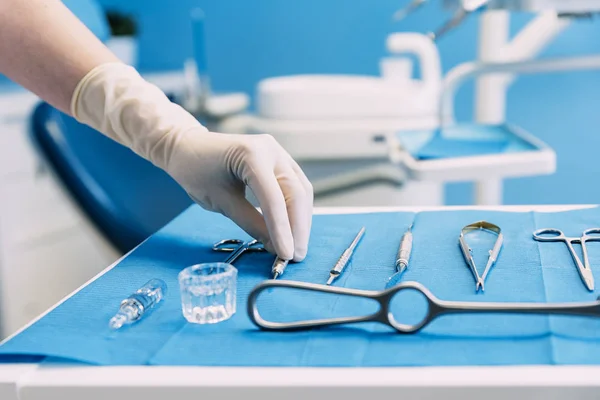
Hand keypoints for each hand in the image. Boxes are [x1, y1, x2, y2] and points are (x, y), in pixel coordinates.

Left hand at [71, 62, 312, 260]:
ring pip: (301, 190)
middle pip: (296, 193)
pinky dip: (296, 210)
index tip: (285, 254)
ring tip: (297, 247)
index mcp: (252, 154)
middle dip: (298, 228)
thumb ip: (250, 222)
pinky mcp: (280, 160)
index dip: (282, 229)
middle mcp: (271, 149)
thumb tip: (275, 246)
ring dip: (301, 221)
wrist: (189, 147)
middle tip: (295, 256)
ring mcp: (278, 153)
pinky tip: (294, 229)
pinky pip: (296, 186)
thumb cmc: (197, 171)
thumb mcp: (220, 201)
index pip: (273, 198)